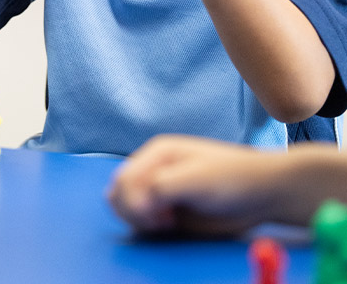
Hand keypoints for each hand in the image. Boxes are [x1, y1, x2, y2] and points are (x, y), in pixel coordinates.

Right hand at [107, 135, 282, 236]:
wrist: (260, 193)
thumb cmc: (232, 178)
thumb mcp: (197, 178)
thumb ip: (162, 186)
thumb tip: (137, 202)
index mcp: (157, 152)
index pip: (124, 179)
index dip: (133, 203)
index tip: (160, 217)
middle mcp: (153, 168)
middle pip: (118, 191)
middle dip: (133, 211)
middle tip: (163, 221)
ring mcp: (158, 189)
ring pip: (124, 205)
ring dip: (138, 219)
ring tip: (166, 222)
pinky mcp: (166, 209)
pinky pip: (141, 218)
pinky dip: (146, 226)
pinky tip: (169, 225)